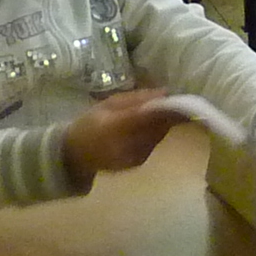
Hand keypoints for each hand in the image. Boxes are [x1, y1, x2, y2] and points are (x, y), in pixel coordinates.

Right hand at [62, 87, 177, 180]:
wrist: (76, 156)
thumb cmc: (89, 124)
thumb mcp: (107, 104)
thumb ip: (135, 99)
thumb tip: (164, 92)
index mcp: (114, 127)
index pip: (147, 116)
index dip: (166, 107)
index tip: (179, 96)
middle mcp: (127, 145)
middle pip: (158, 127)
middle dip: (169, 114)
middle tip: (173, 100)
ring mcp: (135, 156)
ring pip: (160, 135)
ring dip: (163, 123)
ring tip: (160, 111)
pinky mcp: (140, 163)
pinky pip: (154, 143)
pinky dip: (156, 133)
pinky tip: (148, 127)